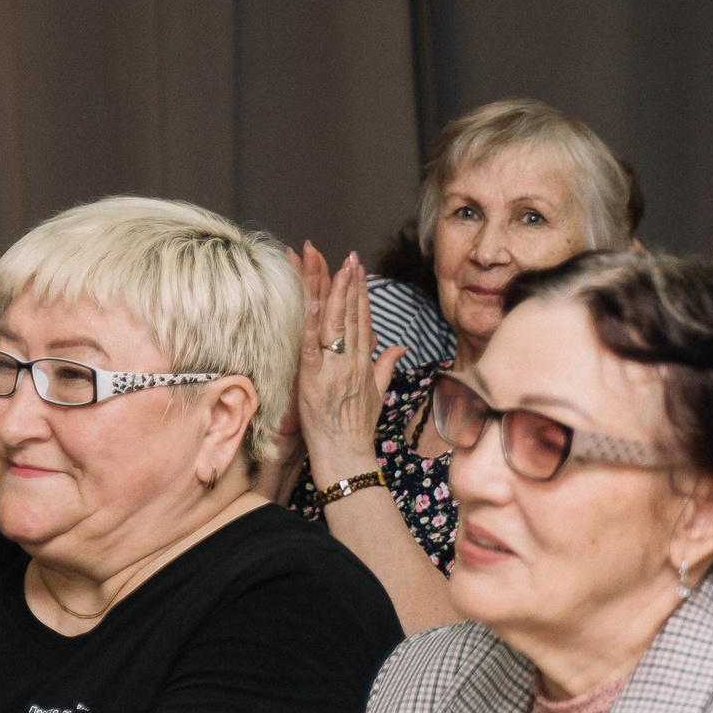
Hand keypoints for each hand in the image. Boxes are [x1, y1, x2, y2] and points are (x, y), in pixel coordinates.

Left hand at [294, 248, 405, 484]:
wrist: (348, 457)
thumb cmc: (358, 431)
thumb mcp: (377, 396)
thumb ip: (386, 367)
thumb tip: (400, 347)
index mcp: (365, 365)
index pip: (364, 321)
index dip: (362, 293)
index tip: (359, 269)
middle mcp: (352, 363)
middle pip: (351, 316)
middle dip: (350, 283)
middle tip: (349, 256)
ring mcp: (334, 370)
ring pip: (334, 324)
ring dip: (333, 293)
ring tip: (332, 266)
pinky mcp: (313, 380)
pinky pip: (312, 346)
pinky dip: (312, 323)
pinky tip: (312, 301)